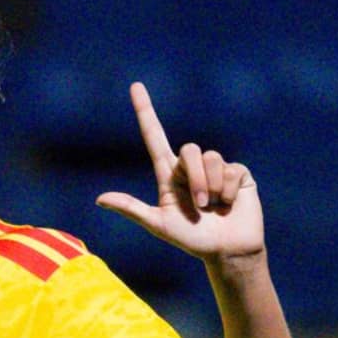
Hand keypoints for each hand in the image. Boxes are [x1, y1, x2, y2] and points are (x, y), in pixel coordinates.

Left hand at [96, 82, 264, 261]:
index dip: (145, 111)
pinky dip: (229, 191)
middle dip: (196, 179)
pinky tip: (231, 204)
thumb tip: (99, 199)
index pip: (154, 136)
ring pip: (211, 158)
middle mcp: (191, 167)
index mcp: (169, 175)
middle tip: (200, 206)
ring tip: (214, 207)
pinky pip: (231, 169)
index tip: (135, 86)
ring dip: (211, 187)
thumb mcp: (159, 224)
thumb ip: (132, 209)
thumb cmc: (191, 240)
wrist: (227, 252)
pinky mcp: (238, 173)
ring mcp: (216, 168)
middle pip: (190, 149)